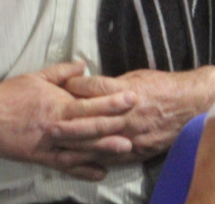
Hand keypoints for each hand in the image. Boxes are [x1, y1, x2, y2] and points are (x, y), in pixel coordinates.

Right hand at [0, 61, 135, 179]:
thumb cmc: (7, 95)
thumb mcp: (33, 77)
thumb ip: (61, 72)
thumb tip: (84, 65)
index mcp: (55, 102)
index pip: (89, 101)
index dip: (111, 100)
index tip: (131, 96)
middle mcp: (56, 123)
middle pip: (90, 123)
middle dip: (115, 121)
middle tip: (137, 118)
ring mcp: (50, 142)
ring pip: (82, 146)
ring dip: (104, 147)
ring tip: (127, 147)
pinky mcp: (41, 157)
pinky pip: (66, 164)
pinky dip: (83, 169)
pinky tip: (100, 172)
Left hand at [56, 67, 214, 161]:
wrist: (187, 104)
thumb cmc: (157, 85)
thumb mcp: (131, 76)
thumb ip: (106, 84)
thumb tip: (79, 83)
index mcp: (124, 91)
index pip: (94, 89)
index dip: (74, 87)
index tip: (58, 87)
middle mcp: (127, 114)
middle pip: (93, 120)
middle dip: (70, 124)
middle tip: (50, 127)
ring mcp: (133, 134)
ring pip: (101, 142)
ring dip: (78, 146)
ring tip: (59, 148)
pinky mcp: (138, 149)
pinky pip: (114, 157)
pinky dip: (96, 159)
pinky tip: (81, 161)